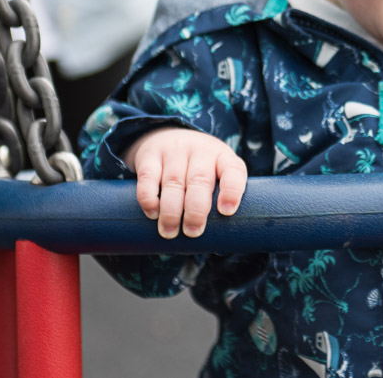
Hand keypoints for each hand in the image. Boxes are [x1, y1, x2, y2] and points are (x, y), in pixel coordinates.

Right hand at [124, 128, 247, 238]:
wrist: (168, 136)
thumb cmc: (198, 169)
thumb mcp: (215, 175)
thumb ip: (217, 202)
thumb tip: (220, 246)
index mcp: (223, 158)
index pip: (233, 171)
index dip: (232, 191)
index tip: (226, 212)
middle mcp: (201, 151)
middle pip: (200, 180)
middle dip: (196, 210)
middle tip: (192, 232)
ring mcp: (175, 150)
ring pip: (174, 181)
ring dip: (171, 210)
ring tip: (169, 232)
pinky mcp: (151, 154)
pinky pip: (149, 176)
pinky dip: (149, 197)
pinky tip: (152, 212)